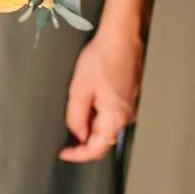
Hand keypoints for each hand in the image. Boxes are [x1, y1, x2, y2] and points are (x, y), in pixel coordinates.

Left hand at [59, 28, 142, 162]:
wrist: (120, 38)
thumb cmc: (101, 58)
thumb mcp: (79, 89)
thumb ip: (76, 116)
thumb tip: (78, 135)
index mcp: (115, 117)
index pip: (97, 149)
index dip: (79, 155)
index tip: (64, 153)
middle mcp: (127, 116)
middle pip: (103, 138)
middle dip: (83, 136)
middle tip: (66, 124)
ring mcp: (130, 108)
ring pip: (106, 126)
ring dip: (90, 121)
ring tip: (79, 98)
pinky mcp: (129, 99)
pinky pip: (111, 114)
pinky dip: (98, 112)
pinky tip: (90, 95)